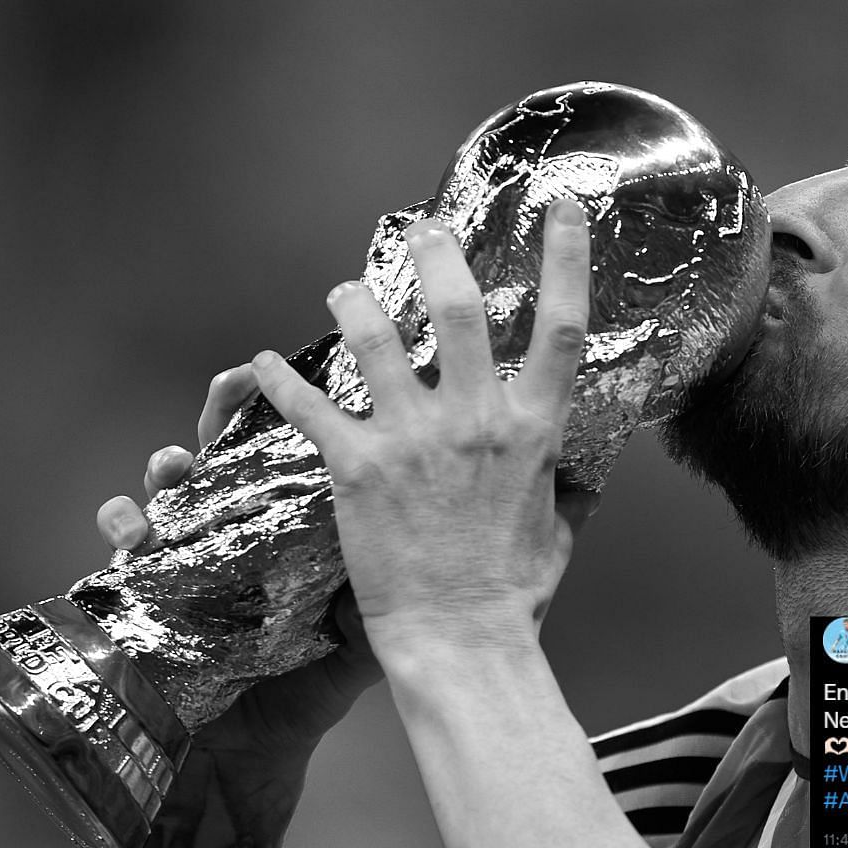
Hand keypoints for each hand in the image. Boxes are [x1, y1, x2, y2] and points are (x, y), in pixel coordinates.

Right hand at [94, 366, 382, 758]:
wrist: (255, 753)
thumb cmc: (311, 684)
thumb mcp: (361, 633)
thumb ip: (391, 587)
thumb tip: (435, 548)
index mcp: (294, 522)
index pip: (294, 448)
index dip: (297, 406)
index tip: (313, 373)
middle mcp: (240, 523)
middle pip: (231, 444)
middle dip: (228, 406)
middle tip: (236, 381)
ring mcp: (190, 548)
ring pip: (173, 481)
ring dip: (169, 462)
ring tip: (175, 462)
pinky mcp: (147, 583)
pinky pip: (124, 541)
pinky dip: (122, 521)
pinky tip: (133, 527)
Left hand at [251, 199, 597, 660]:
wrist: (460, 641)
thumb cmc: (513, 594)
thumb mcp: (558, 531)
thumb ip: (566, 488)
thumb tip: (585, 473)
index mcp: (533, 429)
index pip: (561, 326)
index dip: (567, 257)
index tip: (562, 206)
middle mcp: (478, 420)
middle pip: (458, 308)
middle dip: (438, 255)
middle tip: (421, 229)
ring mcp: (416, 440)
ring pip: (375, 338)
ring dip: (354, 303)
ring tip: (343, 291)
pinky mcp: (358, 469)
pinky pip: (311, 407)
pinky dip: (280, 382)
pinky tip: (261, 365)